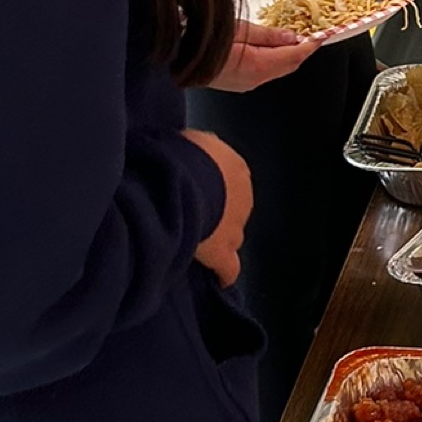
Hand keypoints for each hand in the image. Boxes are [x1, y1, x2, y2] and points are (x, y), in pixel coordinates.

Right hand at [186, 127, 252, 286]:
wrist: (182, 183)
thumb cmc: (180, 157)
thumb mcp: (187, 142)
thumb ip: (190, 150)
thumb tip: (179, 150)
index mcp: (235, 166)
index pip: (226, 179)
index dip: (210, 187)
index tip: (195, 192)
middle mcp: (242, 195)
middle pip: (233, 207)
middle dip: (218, 212)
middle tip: (195, 217)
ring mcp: (235, 226)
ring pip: (232, 235)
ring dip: (219, 238)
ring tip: (198, 242)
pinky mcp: (224, 253)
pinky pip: (229, 267)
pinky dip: (224, 273)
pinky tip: (220, 279)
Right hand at [209, 19, 319, 95]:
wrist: (178, 55)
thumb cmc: (203, 39)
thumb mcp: (240, 29)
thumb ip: (269, 35)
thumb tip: (293, 36)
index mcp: (258, 66)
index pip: (295, 56)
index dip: (311, 44)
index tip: (323, 34)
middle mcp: (255, 80)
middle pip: (290, 65)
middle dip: (302, 49)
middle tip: (310, 31)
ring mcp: (247, 84)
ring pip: (279, 70)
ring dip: (289, 54)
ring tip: (293, 35)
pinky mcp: (240, 84)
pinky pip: (266, 72)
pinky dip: (275, 60)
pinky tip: (273, 47)